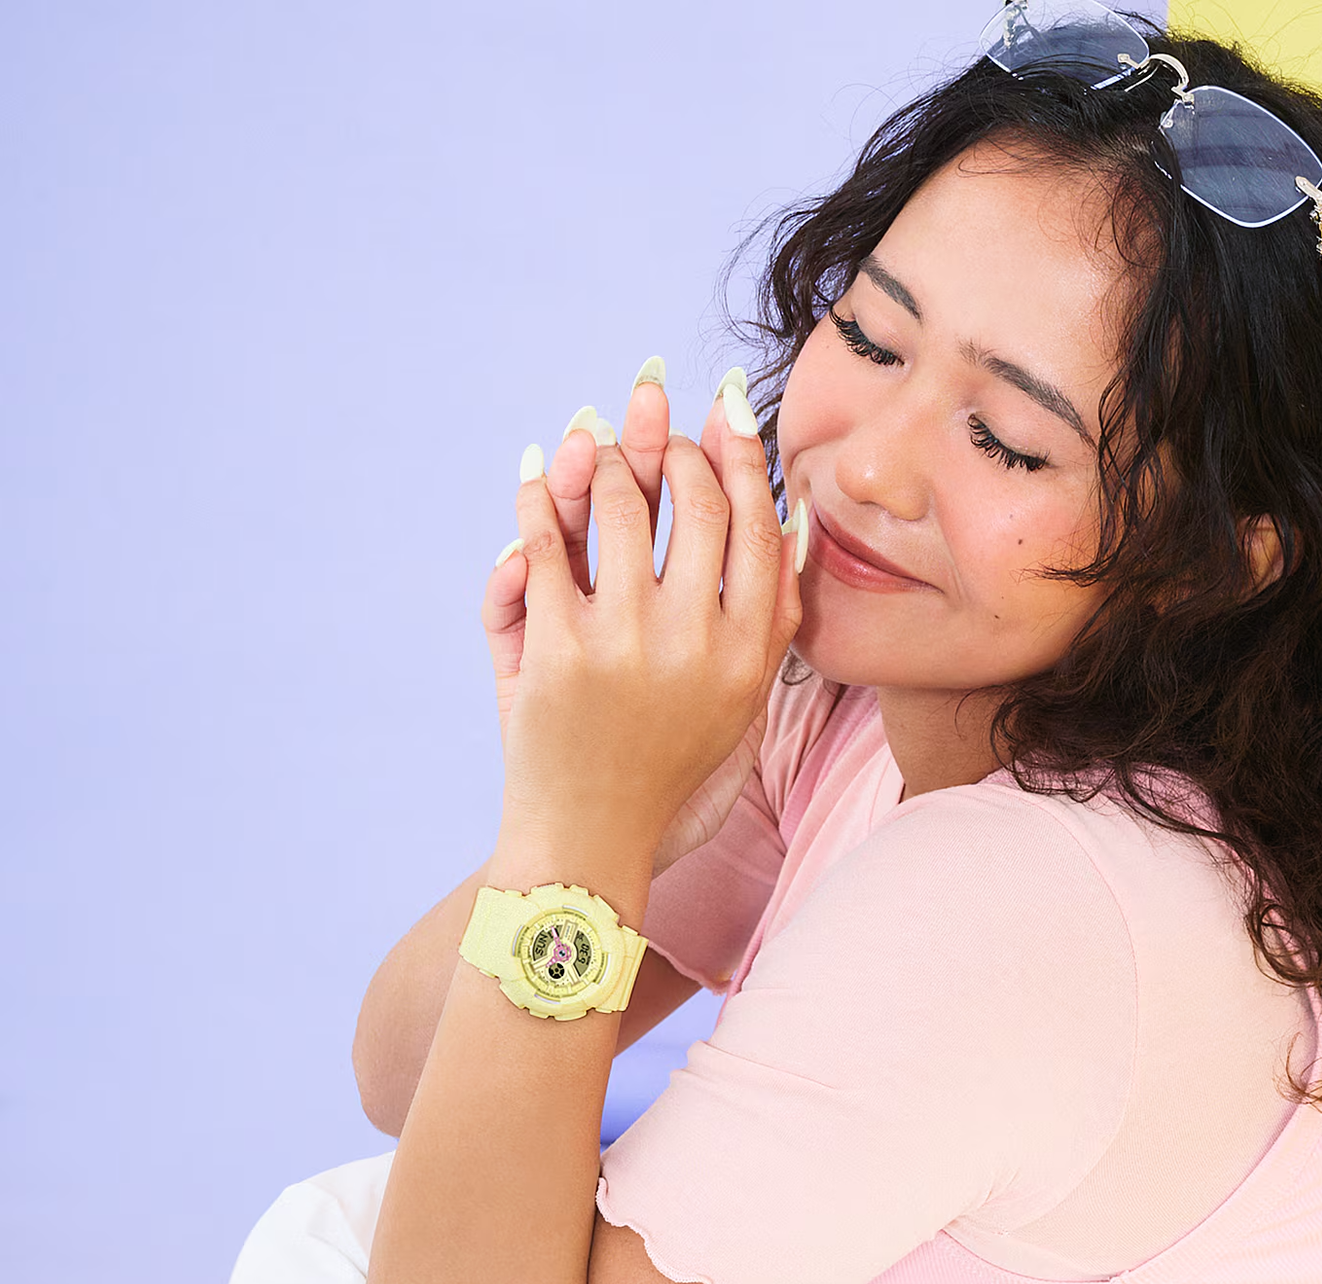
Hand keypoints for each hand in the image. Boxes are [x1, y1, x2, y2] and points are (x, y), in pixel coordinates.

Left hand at [480, 370, 792, 879]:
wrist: (594, 843)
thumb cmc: (671, 775)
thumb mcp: (745, 705)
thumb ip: (773, 622)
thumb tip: (789, 520)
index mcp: (751, 653)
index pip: (758, 523)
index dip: (740, 452)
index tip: (721, 403)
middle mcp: (700, 641)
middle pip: (696, 500)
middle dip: (669, 439)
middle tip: (649, 410)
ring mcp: (626, 642)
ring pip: (619, 507)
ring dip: (601, 458)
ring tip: (590, 440)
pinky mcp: (558, 650)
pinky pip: (545, 545)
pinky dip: (535, 499)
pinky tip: (532, 472)